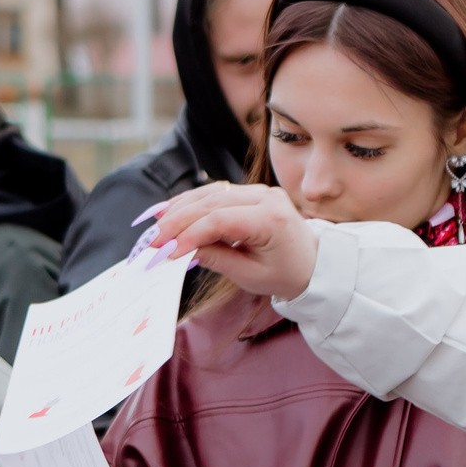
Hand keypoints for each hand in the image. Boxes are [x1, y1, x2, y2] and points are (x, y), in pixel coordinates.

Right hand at [149, 183, 316, 299]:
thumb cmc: (286, 274)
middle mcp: (266, 197)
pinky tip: (169, 211)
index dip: (189, 234)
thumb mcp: (250, 276)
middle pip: (211, 202)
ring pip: (210, 193)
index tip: (166, 252)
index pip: (220, 220)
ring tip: (155, 225)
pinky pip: (215, 193)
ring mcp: (258, 191)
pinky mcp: (250, 192)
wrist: (312, 263)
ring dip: (179, 208)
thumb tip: (181, 251)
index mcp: (271, 219)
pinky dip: (191, 202)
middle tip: (153, 241)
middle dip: (177, 221)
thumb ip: (216, 259)